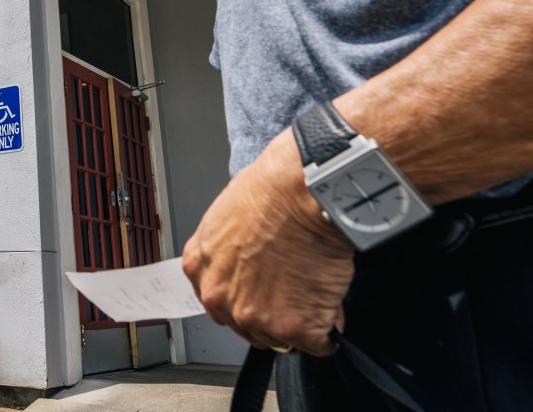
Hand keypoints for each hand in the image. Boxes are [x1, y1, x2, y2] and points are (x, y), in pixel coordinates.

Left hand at [182, 128, 354, 354]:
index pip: (218, 302)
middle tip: (293, 296)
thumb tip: (257, 269)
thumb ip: (233, 253)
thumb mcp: (229, 214)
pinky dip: (328, 332)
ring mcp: (256, 315)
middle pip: (247, 326)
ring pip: (280, 338)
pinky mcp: (293, 327)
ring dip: (300, 324)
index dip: (246, 299)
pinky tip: (332, 311)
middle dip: (271, 314)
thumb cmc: (272, 189)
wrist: (304, 189)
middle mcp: (221, 297)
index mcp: (200, 266)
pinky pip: (316, 343)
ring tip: (316, 297)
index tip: (261, 296)